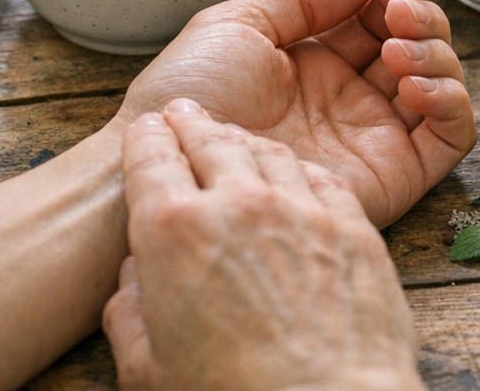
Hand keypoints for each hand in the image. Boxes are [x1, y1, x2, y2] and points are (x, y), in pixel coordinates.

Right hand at [103, 101, 423, 390]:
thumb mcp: (146, 367)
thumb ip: (128, 312)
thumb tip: (133, 279)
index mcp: (172, 231)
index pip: (148, 156)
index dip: (144, 138)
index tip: (145, 131)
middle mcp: (236, 204)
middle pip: (208, 140)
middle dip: (190, 123)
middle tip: (183, 114)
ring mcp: (299, 211)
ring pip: (267, 151)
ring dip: (245, 141)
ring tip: (236, 139)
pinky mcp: (351, 228)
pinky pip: (320, 178)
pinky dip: (299, 169)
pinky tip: (294, 174)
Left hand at [118, 0, 475, 226]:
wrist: (179, 162)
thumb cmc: (190, 94)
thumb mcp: (240, 23)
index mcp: (312, 60)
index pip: (375, 19)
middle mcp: (348, 96)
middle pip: (415, 46)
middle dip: (419, 17)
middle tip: (398, 10)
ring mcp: (372, 135)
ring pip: (439, 85)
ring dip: (435, 53)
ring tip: (397, 47)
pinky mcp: (392, 174)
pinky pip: (449, 139)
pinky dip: (450, 103)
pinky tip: (414, 85)